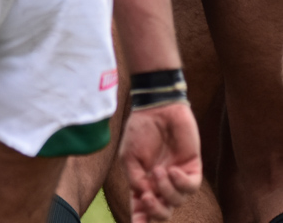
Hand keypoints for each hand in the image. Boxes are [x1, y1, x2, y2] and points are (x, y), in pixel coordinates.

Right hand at [122, 103, 202, 222]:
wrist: (156, 110)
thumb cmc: (139, 131)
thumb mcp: (129, 157)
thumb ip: (134, 179)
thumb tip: (144, 196)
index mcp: (143, 182)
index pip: (142, 207)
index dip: (140, 220)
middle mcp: (161, 183)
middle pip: (163, 212)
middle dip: (155, 210)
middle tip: (147, 197)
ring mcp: (177, 177)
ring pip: (177, 201)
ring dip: (165, 189)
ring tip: (159, 170)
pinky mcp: (192, 168)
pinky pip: (190, 187)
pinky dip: (180, 182)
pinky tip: (172, 169)